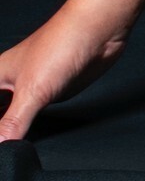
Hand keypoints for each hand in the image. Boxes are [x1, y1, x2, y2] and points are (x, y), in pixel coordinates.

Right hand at [0, 3, 132, 140]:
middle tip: (3, 149)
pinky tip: (25, 140)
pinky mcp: (49, 92)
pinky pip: (31, 115)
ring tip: (8, 150)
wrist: (99, 30)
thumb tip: (1, 147)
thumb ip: (14, 122)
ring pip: (9, 116)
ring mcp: (29, 88)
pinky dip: (25, 128)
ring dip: (7, 131)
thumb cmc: (62, 43)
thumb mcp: (32, 90)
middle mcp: (9, 83)